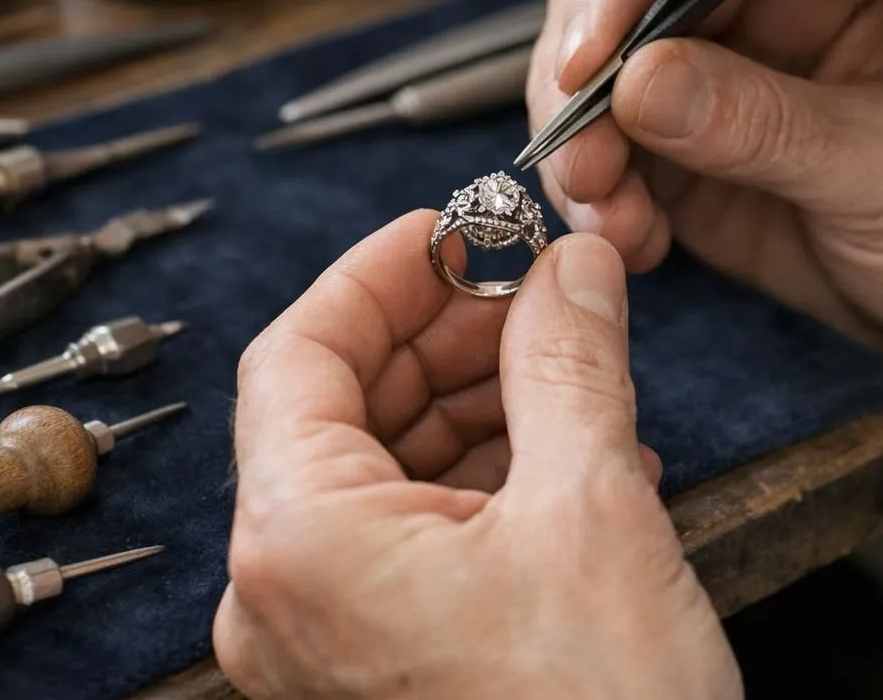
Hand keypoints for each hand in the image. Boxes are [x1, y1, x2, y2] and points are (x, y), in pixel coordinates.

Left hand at [213, 212, 740, 699]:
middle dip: (444, 331)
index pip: (300, 351)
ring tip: (565, 356)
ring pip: (384, 468)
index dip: (382, 272)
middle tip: (529, 281)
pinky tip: (565, 444)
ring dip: (474, 397)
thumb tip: (574, 267)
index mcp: (301, 542)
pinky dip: (483, 473)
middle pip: (342, 405)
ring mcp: (329, 639)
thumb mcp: (595, 509)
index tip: (454, 226)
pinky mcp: (384, 664)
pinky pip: (414, 534)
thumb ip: (572, 363)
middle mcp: (286, 595)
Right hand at [526, 0, 882, 360]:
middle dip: (580, 73)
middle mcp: (756, 2)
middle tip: (583, 158)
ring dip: (577, 145)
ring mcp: (710, 75)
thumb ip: (766, 124)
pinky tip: (627, 240)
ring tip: (607, 215)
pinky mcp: (680, 150)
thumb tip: (642, 82)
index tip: (590, 57)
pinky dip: (593, 198)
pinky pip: (603, 154)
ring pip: (595, 75)